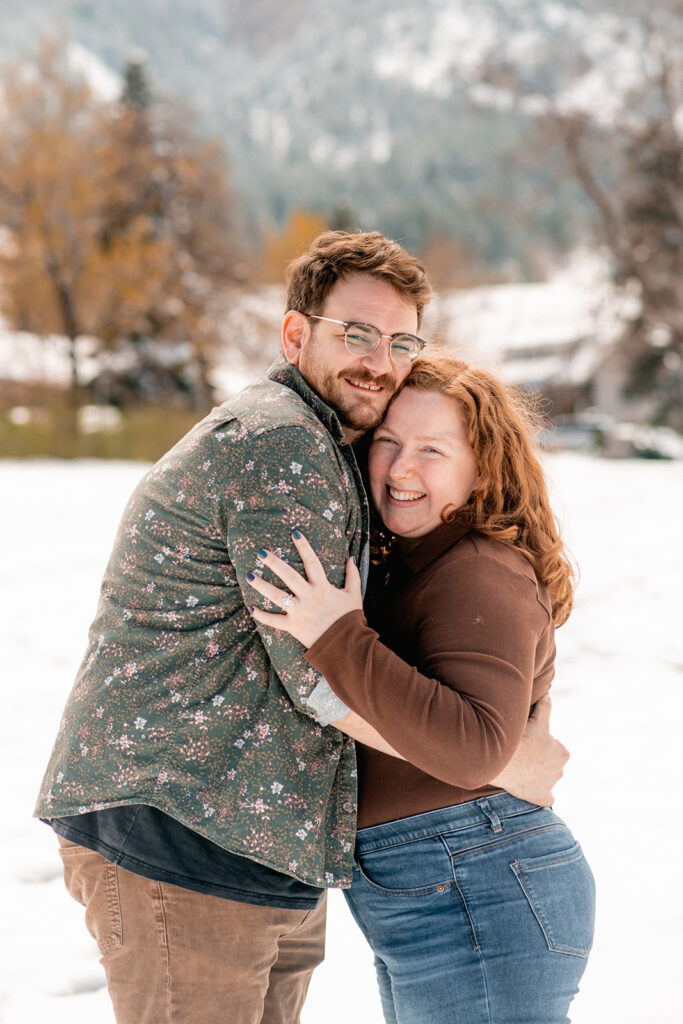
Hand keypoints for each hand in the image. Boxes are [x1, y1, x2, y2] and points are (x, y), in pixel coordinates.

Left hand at [246, 531, 362, 647]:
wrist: (346, 645)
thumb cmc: (349, 619)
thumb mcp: (354, 595)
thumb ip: (353, 576)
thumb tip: (351, 558)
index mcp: (323, 587)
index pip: (312, 562)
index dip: (304, 546)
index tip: (294, 532)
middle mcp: (309, 597)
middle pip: (288, 576)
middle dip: (274, 562)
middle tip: (261, 552)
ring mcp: (299, 612)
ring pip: (276, 596)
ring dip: (261, 586)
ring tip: (249, 575)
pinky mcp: (293, 627)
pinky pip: (274, 621)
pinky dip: (261, 616)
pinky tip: (250, 608)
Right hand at [489, 695, 568, 806]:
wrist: (504, 760)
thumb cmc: (521, 738)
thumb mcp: (537, 719)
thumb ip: (545, 707)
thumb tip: (548, 694)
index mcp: (562, 752)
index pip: (552, 746)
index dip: (538, 743)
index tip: (527, 741)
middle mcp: (560, 770)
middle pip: (550, 763)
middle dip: (539, 759)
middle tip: (522, 753)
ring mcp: (550, 785)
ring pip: (546, 779)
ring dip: (536, 775)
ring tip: (520, 769)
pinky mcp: (541, 797)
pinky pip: (545, 799)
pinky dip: (539, 795)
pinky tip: (530, 790)